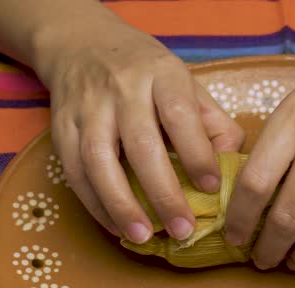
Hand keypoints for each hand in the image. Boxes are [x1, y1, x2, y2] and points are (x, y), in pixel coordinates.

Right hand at [33, 15, 243, 241]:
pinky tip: (117, 227)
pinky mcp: (61, 127)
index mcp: (162, 75)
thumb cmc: (148, 75)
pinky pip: (74, 172)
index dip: (197, 153)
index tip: (211, 187)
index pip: (180, 115)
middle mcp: (122, 88)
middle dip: (163, 192)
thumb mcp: (186, 84)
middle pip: (141, 144)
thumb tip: (232, 169)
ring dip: (122, 205)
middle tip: (182, 229)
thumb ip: (213, 124)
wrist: (83, 43)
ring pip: (99, 160)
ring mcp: (88, 107)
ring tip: (144, 237)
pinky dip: (95, 204)